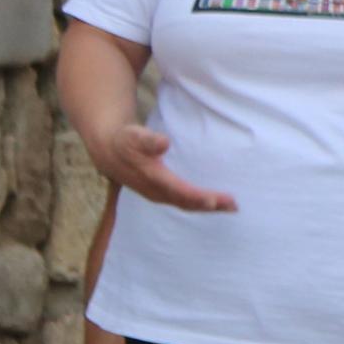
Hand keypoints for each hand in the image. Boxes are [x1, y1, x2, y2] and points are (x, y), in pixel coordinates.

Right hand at [101, 123, 235, 214]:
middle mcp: (157, 192)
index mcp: (153, 179)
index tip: (215, 199)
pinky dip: (201, 204)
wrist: (109, 151)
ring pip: (187, 205)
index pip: (179, 191)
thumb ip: (149, 140)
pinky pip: (184, 203)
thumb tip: (163, 142)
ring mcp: (159, 195)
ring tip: (232, 206)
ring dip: (209, 207)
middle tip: (234, 205)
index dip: (197, 196)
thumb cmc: (126, 141)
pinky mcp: (161, 194)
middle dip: (211, 205)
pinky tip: (216, 203)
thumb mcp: (134, 136)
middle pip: (188, 202)